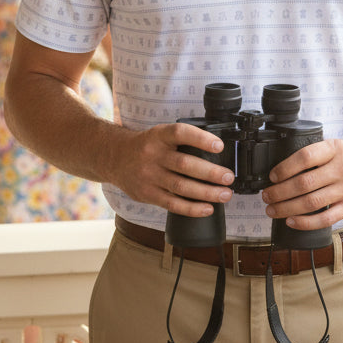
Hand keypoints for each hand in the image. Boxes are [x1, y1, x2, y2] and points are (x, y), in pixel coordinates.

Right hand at [108, 122, 235, 217]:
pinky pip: (172, 204)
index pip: (181, 133)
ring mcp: (149, 176)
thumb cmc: (146, 146)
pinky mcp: (147, 194)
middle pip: (184, 164)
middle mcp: (153, 155)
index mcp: (159, 135)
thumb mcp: (160, 134)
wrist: (114, 158)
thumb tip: (216, 150)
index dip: (201, 139)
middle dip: (210, 172)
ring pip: (180, 186)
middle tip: (228, 177)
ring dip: (206, 192)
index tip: (220, 146)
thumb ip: (182, 141)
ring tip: (225, 194)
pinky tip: (207, 208)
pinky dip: (191, 208)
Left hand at [261, 139, 342, 229]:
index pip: (305, 157)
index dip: (284, 168)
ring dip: (287, 208)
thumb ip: (316, 156)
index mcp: (335, 149)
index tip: (272, 176)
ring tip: (273, 210)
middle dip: (279, 192)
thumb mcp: (336, 146)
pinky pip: (325, 218)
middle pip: (304, 183)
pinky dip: (305, 222)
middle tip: (266, 196)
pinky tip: (291, 221)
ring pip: (311, 202)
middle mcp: (342, 168)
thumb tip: (284, 171)